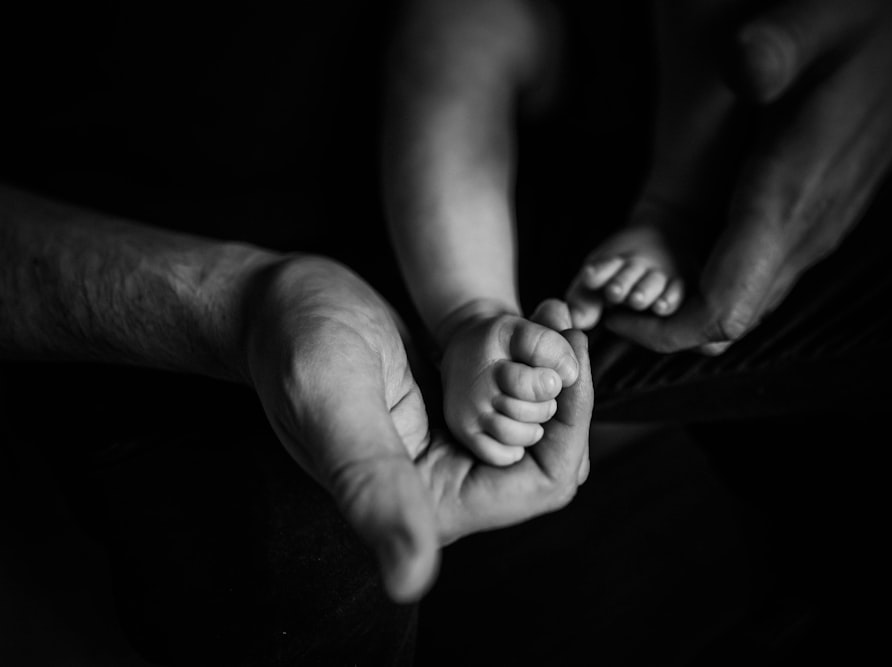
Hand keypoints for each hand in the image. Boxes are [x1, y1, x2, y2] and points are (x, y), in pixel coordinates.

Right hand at [243, 258, 590, 601]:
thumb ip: (370, 486)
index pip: (536, 487)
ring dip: (557, 376)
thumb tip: (410, 583)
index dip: (570, 428)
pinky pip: (517, 403)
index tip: (574, 357)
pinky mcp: (451, 418)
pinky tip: (538, 321)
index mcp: (419, 507)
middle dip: (570, 394)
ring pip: (537, 428)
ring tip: (556, 317)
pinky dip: (534, 364)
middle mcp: (439, 489)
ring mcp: (447, 451)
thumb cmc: (295, 342)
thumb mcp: (333, 402)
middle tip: (567, 326)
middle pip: (547, 458)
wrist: (278, 305)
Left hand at [606, 0, 891, 352]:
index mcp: (791, 196)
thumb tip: (742, 64)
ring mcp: (814, 229)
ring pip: (745, 298)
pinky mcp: (815, 219)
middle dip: (665, 320)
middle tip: (612, 298)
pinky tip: (681, 250)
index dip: (663, 331)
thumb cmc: (874, 23)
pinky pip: (757, 271)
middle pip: (729, 317)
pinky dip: (712, 277)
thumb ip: (776, 48)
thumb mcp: (822, 17)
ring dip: (687, 301)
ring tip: (636, 278)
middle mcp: (805, 229)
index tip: (614, 315)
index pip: (725, 307)